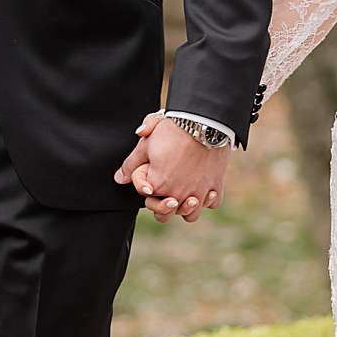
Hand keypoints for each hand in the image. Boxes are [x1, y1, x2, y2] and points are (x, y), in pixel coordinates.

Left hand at [114, 113, 228, 220]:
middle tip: (166, 192)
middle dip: (163, 206)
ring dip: (187, 208)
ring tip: (187, 195)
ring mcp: (199, 192)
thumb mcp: (146, 144)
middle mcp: (179, 194)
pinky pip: (213, 203)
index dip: (145, 187)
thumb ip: (130, 165)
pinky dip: (209, 199)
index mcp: (159, 185)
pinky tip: (205, 188)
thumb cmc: (173, 130)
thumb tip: (119, 178)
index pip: (147, 198)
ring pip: (191, 215)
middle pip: (165, 215)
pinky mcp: (216, 185)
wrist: (204, 121)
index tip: (152, 171)